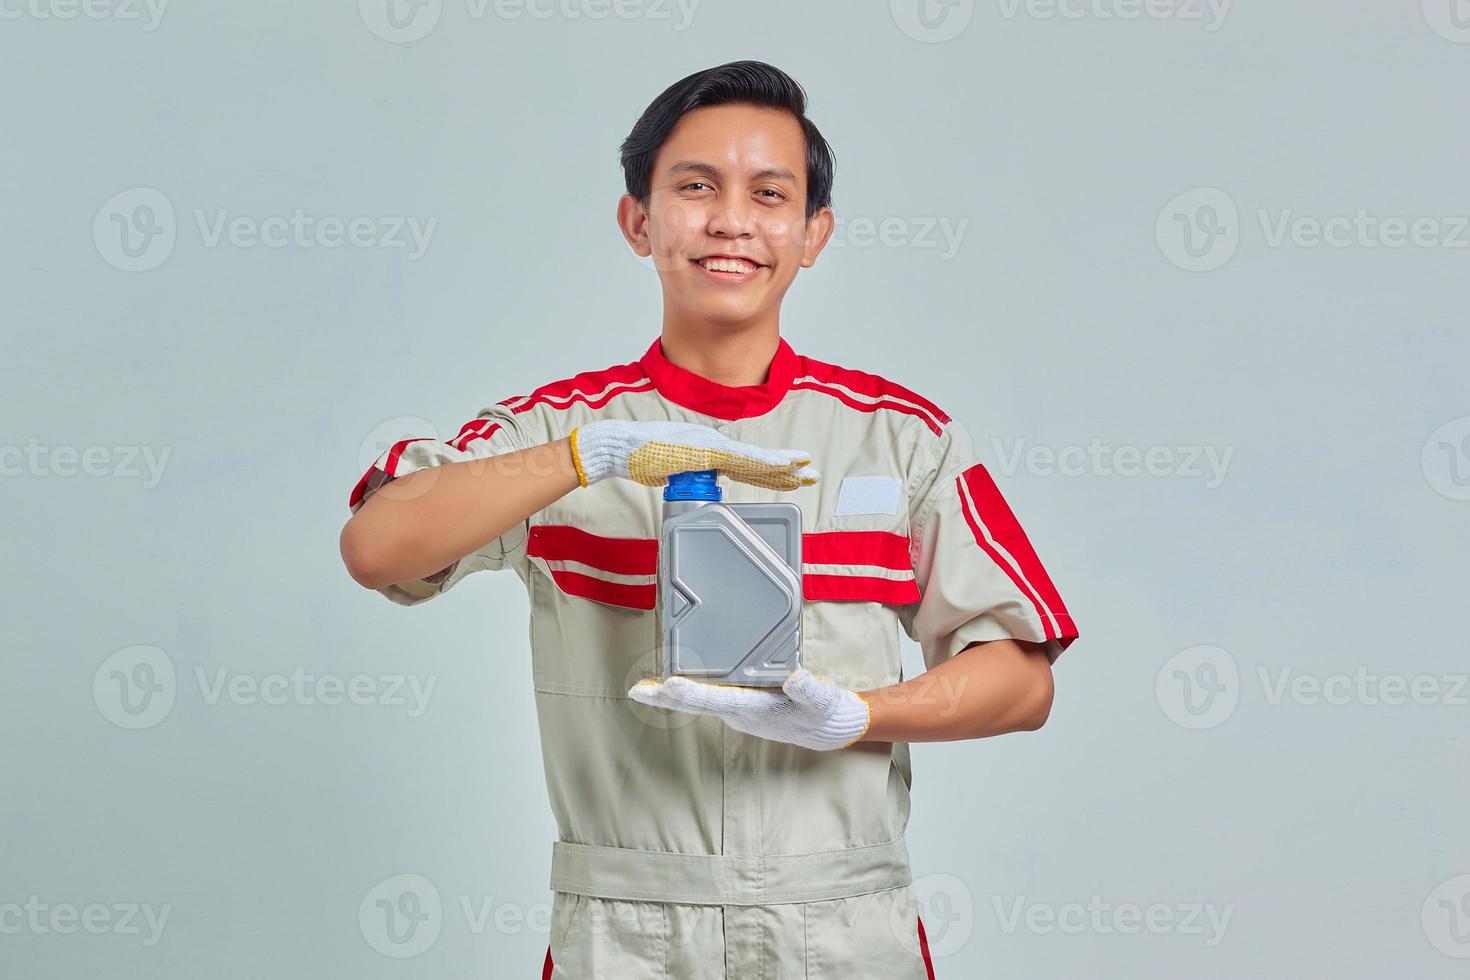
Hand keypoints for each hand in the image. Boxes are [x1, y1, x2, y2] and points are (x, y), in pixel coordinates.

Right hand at [568, 419, 819, 489]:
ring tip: (806, 471)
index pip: (747, 464)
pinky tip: (782, 465)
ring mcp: (711, 446)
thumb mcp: (673, 468)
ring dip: (782, 466)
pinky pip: (741, 459)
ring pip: (755, 459)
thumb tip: (701, 482)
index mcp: (709, 449)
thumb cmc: (640, 456)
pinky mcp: (705, 450)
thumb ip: (691, 473)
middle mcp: (715, 444)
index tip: (793, 475)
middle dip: (786, 469)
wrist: (620, 446)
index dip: (771, 470)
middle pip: (757, 461)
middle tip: (813, 474)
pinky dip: (764, 462)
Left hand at [627, 668, 870, 750]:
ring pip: (701, 700)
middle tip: (636, 690)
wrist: (831, 730)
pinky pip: (710, 694)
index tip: (668, 685)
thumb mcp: (825, 702)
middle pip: (698, 703)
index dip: (692, 692)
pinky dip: (690, 688)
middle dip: (667, 697)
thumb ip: (811, 691)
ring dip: (672, 694)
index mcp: (758, 710)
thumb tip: (796, 678)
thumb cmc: (827, 714)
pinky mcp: (744, 703)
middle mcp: (743, 712)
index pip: (719, 699)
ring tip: (645, 686)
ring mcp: (741, 710)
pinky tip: (676, 681)